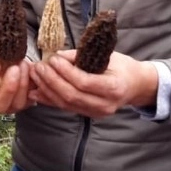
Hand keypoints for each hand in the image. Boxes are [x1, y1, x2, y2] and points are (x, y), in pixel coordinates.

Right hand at [0, 41, 34, 113]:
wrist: (12, 57)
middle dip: (8, 87)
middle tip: (14, 68)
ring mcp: (11, 105)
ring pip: (17, 103)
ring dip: (22, 83)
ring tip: (23, 64)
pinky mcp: (27, 102)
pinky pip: (32, 98)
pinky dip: (33, 84)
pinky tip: (32, 70)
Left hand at [29, 51, 158, 117]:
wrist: (135, 85)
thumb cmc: (122, 67)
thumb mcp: (108, 56)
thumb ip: (82, 56)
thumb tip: (57, 56)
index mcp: (114, 88)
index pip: (84, 82)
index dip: (65, 71)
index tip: (53, 59)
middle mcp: (105, 105)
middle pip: (72, 96)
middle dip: (52, 80)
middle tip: (39, 66)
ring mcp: (96, 113)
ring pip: (65, 104)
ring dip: (46, 89)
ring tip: (35, 75)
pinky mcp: (87, 115)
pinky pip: (65, 108)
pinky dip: (48, 99)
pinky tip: (35, 91)